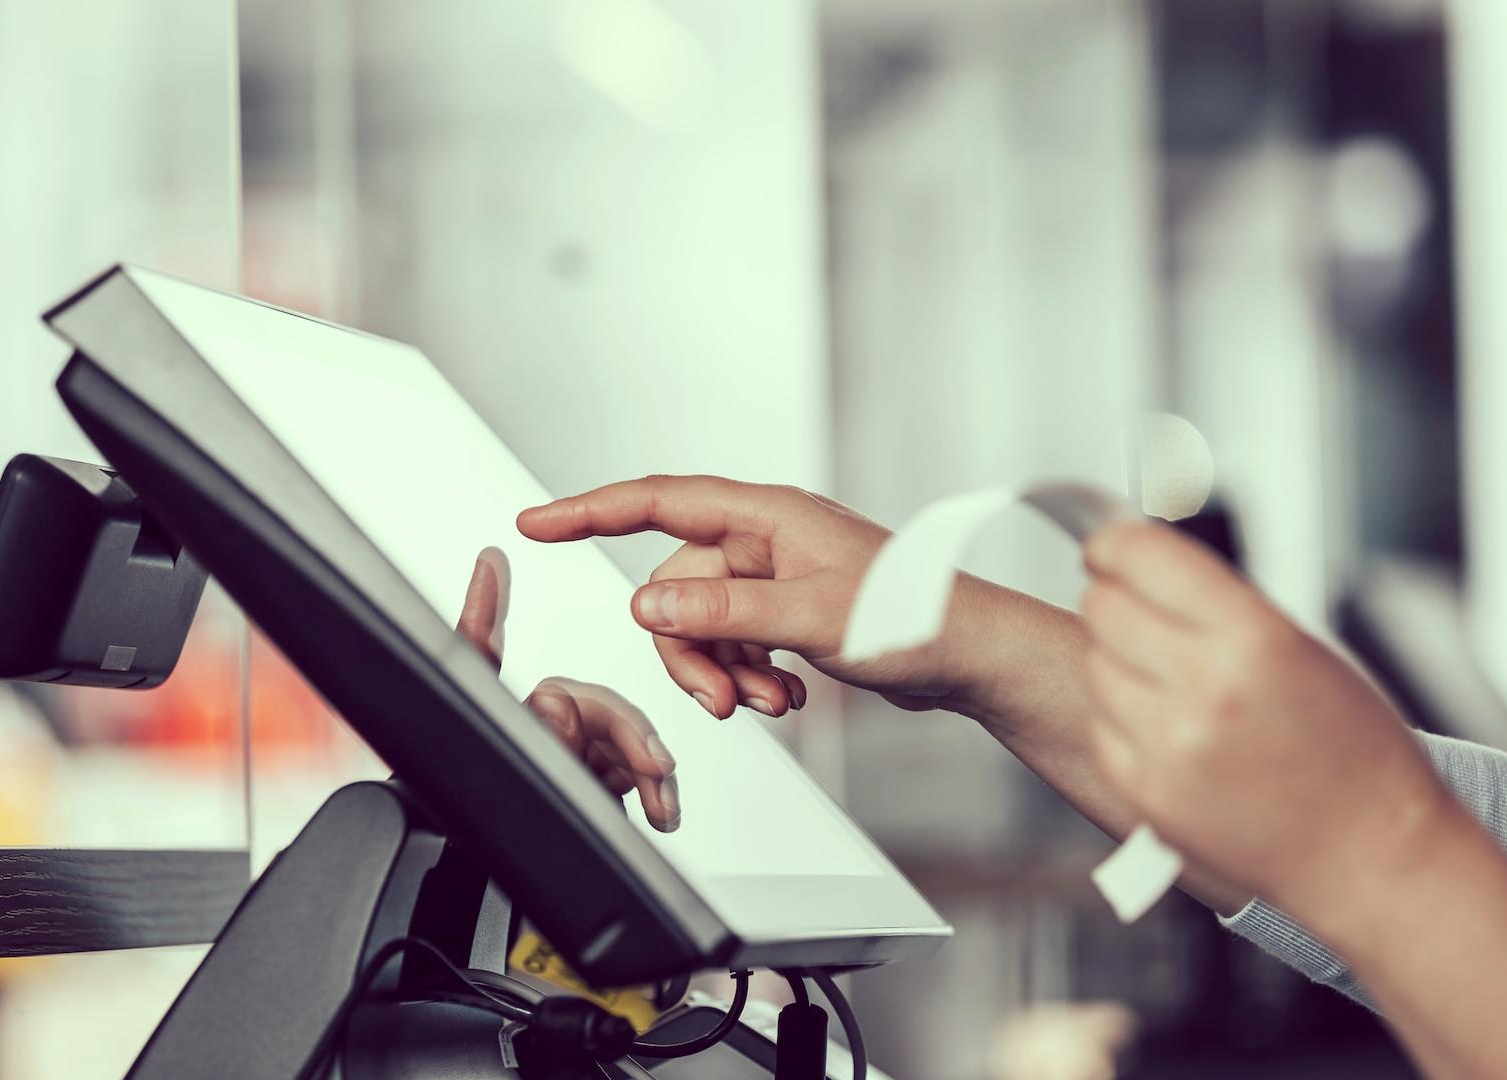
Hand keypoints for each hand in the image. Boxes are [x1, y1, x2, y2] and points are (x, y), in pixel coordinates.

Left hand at [455, 547, 680, 831]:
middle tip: (652, 767)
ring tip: (660, 802)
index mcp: (497, 722)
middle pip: (592, 705)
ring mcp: (562, 759)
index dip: (484, 608)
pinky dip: (650, 790)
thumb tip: (544, 669)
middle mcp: (529, 731)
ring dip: (649, 769)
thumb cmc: (491, 846)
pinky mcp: (590, 787)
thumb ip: (532, 727)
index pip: (484, 653)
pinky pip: (628, 775)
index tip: (489, 564)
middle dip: (628, 733)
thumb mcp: (514, 781)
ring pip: (617, 741)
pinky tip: (659, 809)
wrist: (490, 909)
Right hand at [517, 475, 1030, 718]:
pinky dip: (747, 676)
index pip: (657, 502)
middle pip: (677, 588)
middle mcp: (765, 539)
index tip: (536, 523)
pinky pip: (735, 643)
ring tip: (767, 701)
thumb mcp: (808, 618)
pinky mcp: (788, 613)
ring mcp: (776, 577)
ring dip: (722, 670)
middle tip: (720, 697)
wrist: (969, 656)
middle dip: (689, 649)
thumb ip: (724, 613)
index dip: (590, 510)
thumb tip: (648, 607)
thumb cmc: (914, 617)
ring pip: (704, 624)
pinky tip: (785, 698)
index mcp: (766, 516)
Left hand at [1075, 520, 1459, 917]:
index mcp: (1254, 639)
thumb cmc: (1355, 755)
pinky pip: (1102, 725)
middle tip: (1135, 608)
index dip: (1114, 545)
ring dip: (1117, 658)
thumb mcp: (1304, 650)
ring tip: (1168, 677)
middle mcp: (1205, 688)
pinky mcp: (1146, 792)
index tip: (1106, 547)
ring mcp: (1169, 745)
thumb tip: (1146, 566)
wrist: (1368, 856)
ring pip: (1095, 663)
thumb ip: (1221, 607)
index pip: (1143, 557)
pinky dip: (1122, 716)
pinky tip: (1167, 725)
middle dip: (1114, 598)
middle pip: (1104, 607)